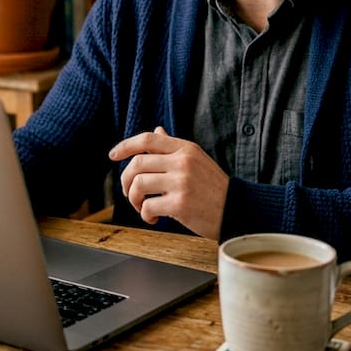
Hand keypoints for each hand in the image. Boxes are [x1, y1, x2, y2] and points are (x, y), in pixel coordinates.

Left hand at [108, 127, 228, 239]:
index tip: (113, 155)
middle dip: (125, 180)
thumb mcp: (196, 160)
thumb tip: (158, 131)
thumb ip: (174, 147)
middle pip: (137, 164)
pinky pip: (147, 206)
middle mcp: (183, 162)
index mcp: (186, 149)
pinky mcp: (180, 204)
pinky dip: (145, 215)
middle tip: (129, 193)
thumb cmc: (214, 187)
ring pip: (138, 185)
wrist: (237, 210)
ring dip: (133, 199)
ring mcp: (181, 182)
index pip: (147, 139)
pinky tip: (155, 219)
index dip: (125, 146)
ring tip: (142, 207)